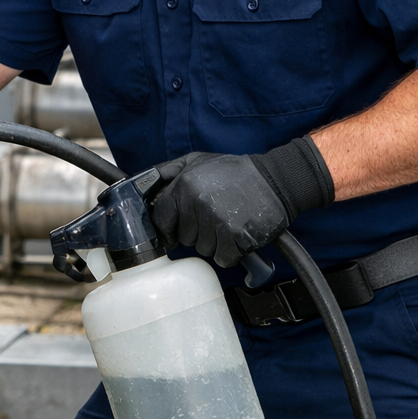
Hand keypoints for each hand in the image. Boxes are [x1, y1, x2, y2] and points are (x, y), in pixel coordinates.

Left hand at [149, 137, 333, 266]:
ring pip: (202, 249)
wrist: (274, 180)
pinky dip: (231, 252)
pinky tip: (238, 235)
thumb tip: (143, 187)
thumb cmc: (233, 172)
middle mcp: (197, 203)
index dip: (168, 226)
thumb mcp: (196, 160)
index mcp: (184, 184)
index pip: (161, 218)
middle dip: (196, 232)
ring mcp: (216, 221)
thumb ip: (168, 172)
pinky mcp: (235, 237)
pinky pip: (222, 258)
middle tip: (213, 217)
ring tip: (227, 223)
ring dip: (214, 243)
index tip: (175, 229)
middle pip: (183, 237)